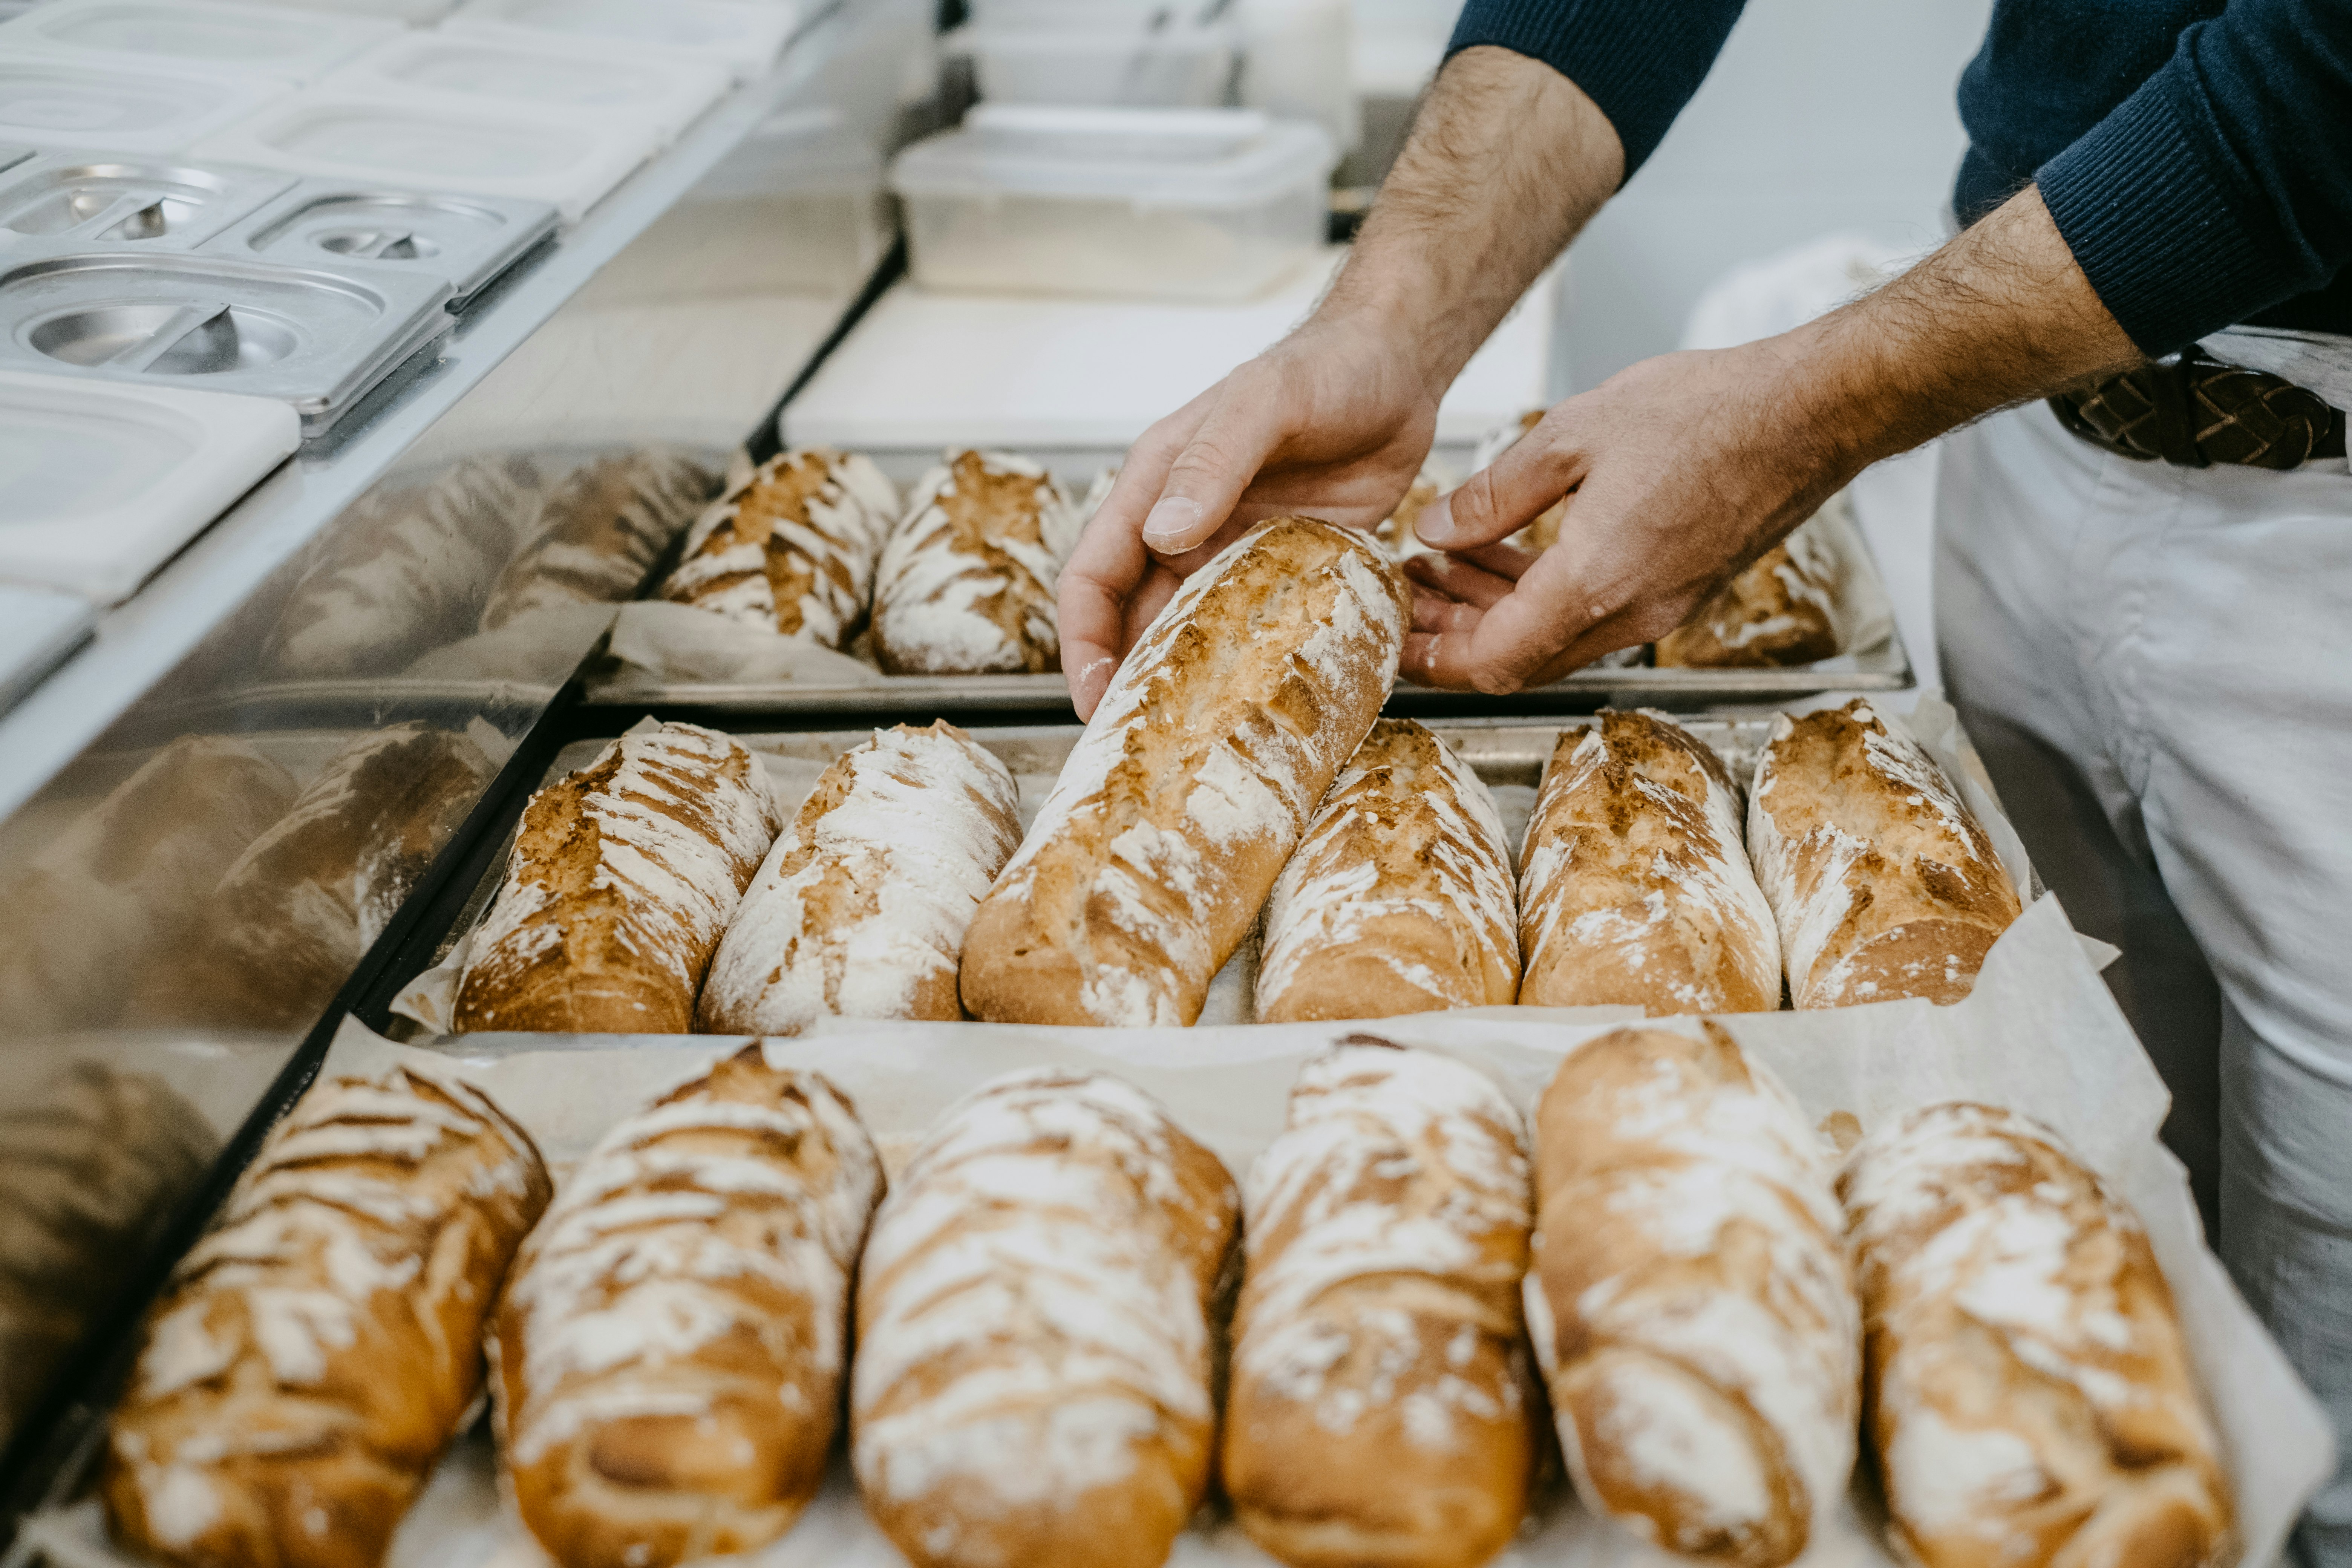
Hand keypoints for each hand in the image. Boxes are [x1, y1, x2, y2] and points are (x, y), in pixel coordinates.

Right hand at [1057, 316, 1440, 716]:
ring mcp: (1234, 553)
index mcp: (1154, 487)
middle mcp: (1184, 528)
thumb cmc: (1323, 368)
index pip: (1093, 576)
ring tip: (1198, 745)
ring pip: (1193, 637)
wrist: (1397, 369)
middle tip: (1143, 748)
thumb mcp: (1263, 403)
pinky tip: (1263, 708)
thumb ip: (1212, 463)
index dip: (1082, 643)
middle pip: (1134, 621)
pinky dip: (1252, 671)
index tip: (1091, 701)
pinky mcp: (1287, 571)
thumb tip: (1161, 531)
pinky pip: (1257, 633)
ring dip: (1191, 687)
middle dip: (1130, 685)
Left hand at [1401, 337, 1845, 691]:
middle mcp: (1630, 613)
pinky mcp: (1677, 589)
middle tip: (1407, 597)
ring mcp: (1659, 606)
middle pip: (1518, 660)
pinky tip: (1503, 555)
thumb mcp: (1574, 434)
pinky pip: (1589, 613)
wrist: (1810, 412)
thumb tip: (1434, 528)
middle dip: (1452, 637)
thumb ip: (1495, 493)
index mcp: (1596, 582)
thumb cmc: (1706, 411)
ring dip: (1492, 613)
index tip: (1396, 642)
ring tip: (1441, 567)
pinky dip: (1538, 595)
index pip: (1494, 661)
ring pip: (1552, 638)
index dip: (1436, 661)